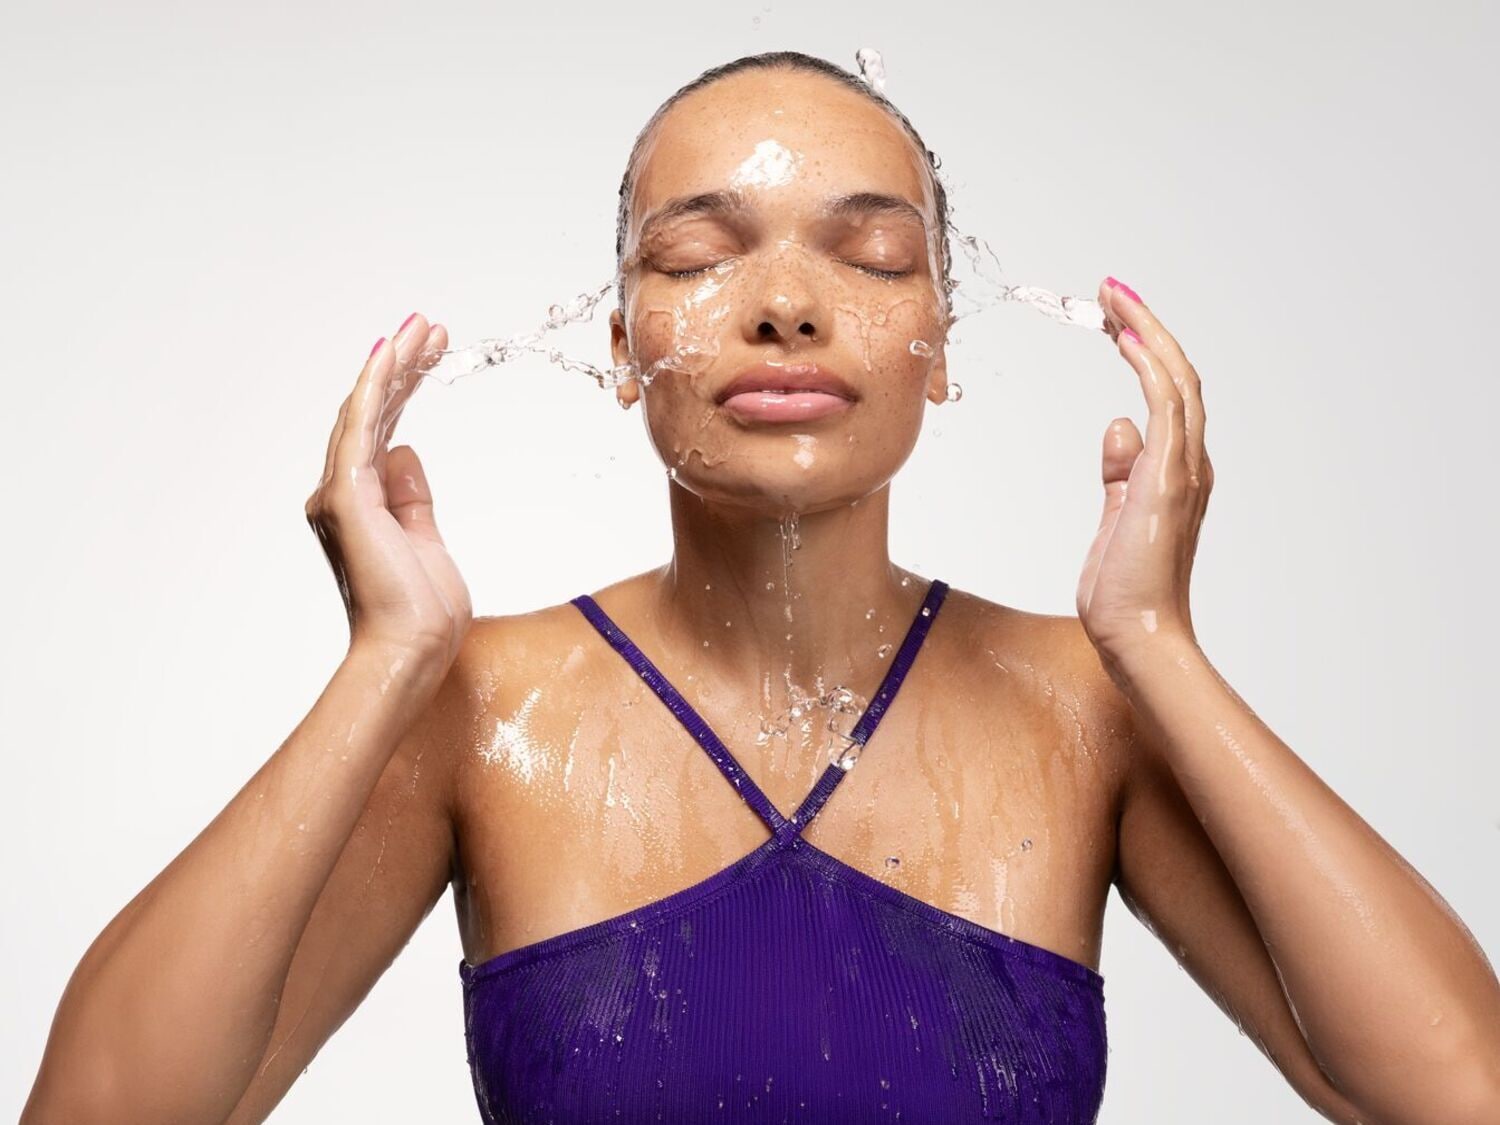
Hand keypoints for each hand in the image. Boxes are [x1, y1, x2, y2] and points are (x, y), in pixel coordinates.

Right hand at [305, 313, 472, 667]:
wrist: (410, 650)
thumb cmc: (421, 613)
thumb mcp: (426, 541)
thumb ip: (412, 499)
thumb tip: (406, 451)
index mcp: (359, 506)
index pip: (382, 431)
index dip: (404, 389)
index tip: (432, 353)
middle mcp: (339, 495)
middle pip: (372, 414)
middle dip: (402, 367)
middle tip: (432, 328)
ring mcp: (339, 494)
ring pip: (365, 413)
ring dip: (394, 366)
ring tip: (423, 328)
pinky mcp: (347, 496)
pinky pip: (360, 429)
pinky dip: (374, 389)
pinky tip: (391, 355)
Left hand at [1075, 278, 1212, 663]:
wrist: (1137, 636)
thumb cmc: (1125, 591)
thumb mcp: (1114, 519)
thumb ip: (1119, 475)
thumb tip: (1117, 426)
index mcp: (1177, 472)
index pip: (1167, 394)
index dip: (1146, 350)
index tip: (1116, 319)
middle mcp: (1190, 464)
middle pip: (1177, 375)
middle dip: (1146, 327)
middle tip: (1112, 290)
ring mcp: (1184, 470)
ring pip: (1177, 380)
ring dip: (1146, 333)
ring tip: (1114, 298)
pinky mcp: (1167, 481)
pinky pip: (1167, 408)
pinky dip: (1149, 368)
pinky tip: (1124, 339)